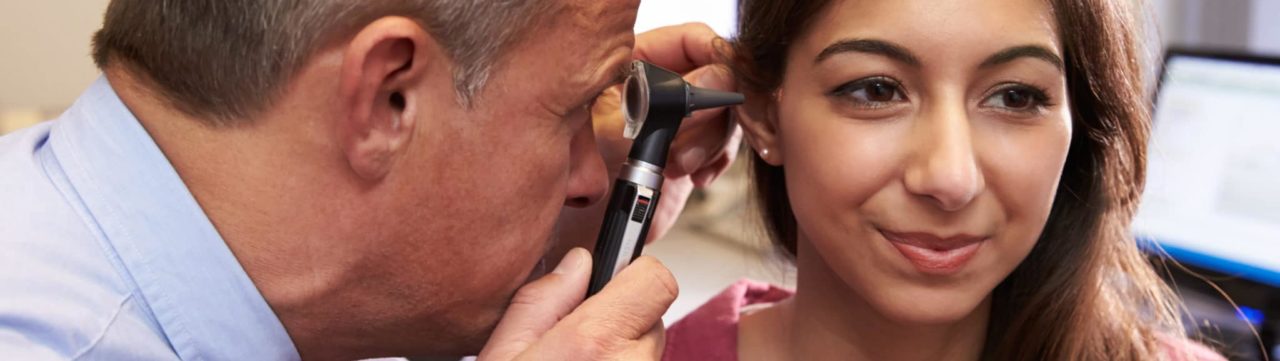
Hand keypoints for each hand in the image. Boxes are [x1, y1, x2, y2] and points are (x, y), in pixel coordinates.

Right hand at [477, 248, 677, 360]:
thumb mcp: (504, 352)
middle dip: (622, 315)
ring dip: (622, 346)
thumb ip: (540, 300)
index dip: (634, 272)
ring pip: (648, 344)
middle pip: (652, 312)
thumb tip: (577, 263)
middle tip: (579, 336)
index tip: (611, 279)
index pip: (655, 278)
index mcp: (595, 341)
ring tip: (581, 360)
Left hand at [553, 23, 740, 264]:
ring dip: (712, 140)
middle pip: (715, 75)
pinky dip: (718, 159)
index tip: (723, 81)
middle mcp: (658, 89)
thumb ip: (659, 106)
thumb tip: (707, 84)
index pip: (688, 41)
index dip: (714, 54)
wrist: (577, 234)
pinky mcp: (687, 152)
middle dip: (709, 111)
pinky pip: (723, 143)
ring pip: (723, 111)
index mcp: (633, 67)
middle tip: (685, 141)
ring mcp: (674, 121)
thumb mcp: (612, 136)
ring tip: (679, 166)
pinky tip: (696, 176)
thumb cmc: (574, 185)